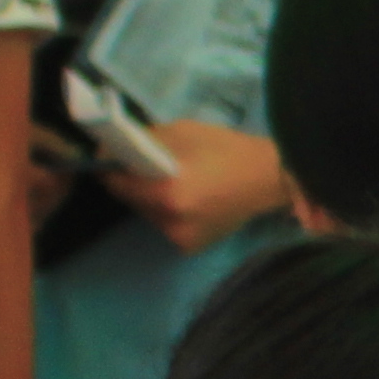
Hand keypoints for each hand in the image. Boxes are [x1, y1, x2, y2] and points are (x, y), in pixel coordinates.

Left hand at [101, 114, 292, 254]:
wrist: (268, 179)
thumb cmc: (226, 149)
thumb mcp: (180, 132)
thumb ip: (142, 141)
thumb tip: (109, 150)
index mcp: (167, 193)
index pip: (117, 184)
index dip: (112, 169)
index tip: (115, 158)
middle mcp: (170, 222)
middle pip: (132, 201)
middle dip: (135, 184)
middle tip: (151, 167)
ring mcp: (181, 238)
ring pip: (148, 215)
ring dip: (152, 199)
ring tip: (175, 184)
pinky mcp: (191, 246)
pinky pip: (166, 225)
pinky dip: (169, 213)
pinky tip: (189, 201)